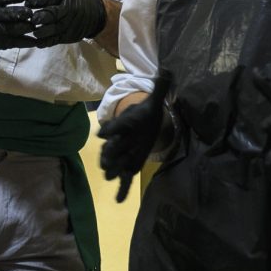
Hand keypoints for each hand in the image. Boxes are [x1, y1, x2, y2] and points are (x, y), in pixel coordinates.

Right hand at [0, 0, 33, 50]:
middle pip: (13, 14)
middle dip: (25, 13)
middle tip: (33, 12)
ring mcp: (0, 30)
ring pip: (18, 29)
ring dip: (29, 26)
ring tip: (38, 23)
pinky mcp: (4, 43)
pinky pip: (20, 42)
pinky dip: (30, 41)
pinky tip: (38, 37)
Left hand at [18, 0, 105, 44]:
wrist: (93, 13)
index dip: (40, 0)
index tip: (28, 2)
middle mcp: (67, 9)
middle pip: (54, 13)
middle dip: (43, 17)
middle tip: (31, 19)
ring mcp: (68, 23)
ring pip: (55, 28)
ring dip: (43, 31)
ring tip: (32, 31)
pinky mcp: (68, 35)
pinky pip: (56, 40)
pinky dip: (46, 41)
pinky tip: (36, 41)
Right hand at [98, 70, 171, 201]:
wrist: (139, 123)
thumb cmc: (146, 113)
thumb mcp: (154, 99)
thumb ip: (161, 85)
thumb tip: (168, 68)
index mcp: (128, 124)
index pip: (117, 126)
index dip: (110, 129)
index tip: (101, 134)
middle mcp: (123, 140)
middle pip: (112, 147)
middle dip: (108, 154)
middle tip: (104, 161)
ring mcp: (125, 153)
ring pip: (115, 162)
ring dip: (111, 169)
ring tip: (109, 176)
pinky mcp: (130, 165)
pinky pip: (125, 178)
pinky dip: (122, 190)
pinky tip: (119, 201)